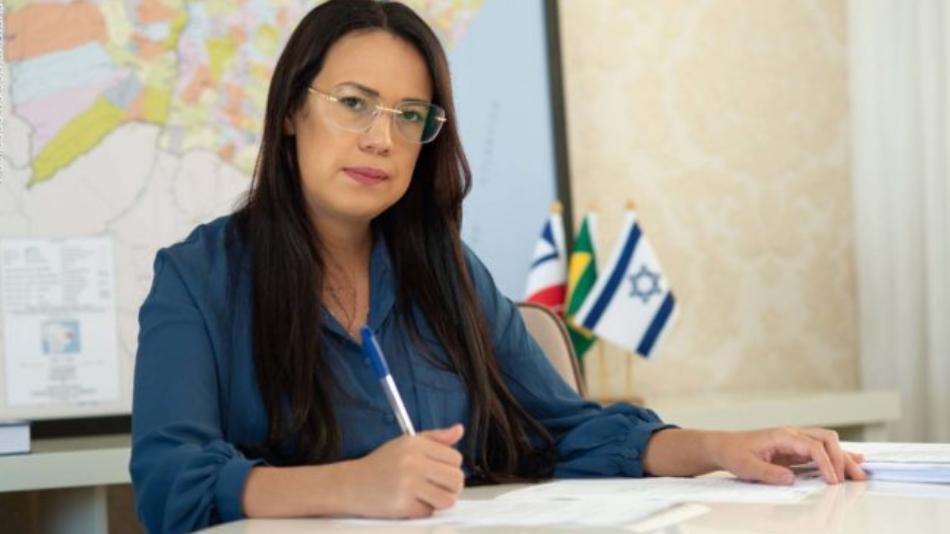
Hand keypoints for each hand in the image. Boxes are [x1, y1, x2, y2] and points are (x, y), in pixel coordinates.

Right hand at [341, 424, 465, 517]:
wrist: (351, 485)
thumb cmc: (381, 464)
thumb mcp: (406, 443)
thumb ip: (435, 438)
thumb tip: (459, 430)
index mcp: (416, 444)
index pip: (455, 458)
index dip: (450, 467)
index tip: (439, 471)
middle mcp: (413, 462)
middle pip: (456, 479)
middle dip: (451, 486)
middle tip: (437, 487)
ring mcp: (408, 484)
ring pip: (448, 499)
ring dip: (440, 501)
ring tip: (426, 495)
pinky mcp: (403, 505)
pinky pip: (429, 512)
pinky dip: (423, 510)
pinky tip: (410, 502)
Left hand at [706, 427, 866, 484]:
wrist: (724, 447)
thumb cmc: (734, 453)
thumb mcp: (747, 466)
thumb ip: (768, 472)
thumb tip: (791, 479)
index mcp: (782, 435)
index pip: (812, 445)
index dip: (826, 463)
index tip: (832, 480)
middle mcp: (792, 434)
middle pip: (826, 440)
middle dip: (842, 458)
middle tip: (854, 478)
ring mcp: (795, 441)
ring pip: (827, 444)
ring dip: (843, 458)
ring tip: (859, 474)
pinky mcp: (796, 450)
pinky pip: (821, 451)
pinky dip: (837, 457)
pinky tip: (853, 461)